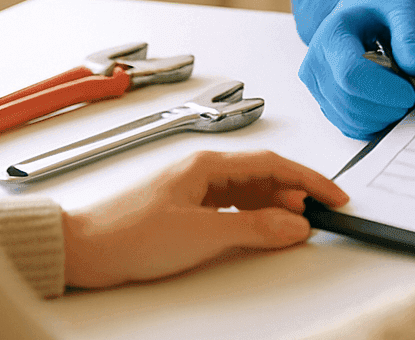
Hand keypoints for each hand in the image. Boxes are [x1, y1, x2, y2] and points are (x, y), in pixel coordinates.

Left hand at [61, 150, 346, 288]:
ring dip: (276, 206)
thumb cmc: (126, 234)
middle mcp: (203, 170)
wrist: (81, 250)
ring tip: (296, 225)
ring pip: (249, 191)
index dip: (309, 181)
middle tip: (322, 214)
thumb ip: (254, 228)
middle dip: (297, 194)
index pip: (274, 165)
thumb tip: (295, 224)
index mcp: (207, 164)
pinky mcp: (185, 208)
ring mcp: (193, 188)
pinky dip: (254, 216)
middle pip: (264, 175)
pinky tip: (261, 229)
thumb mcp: (201, 235)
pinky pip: (232, 205)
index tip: (333, 197)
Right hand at [298, 0, 414, 137]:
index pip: (351, 74)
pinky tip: (388, 104)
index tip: (411, 92)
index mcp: (332, 35)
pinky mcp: (325, 104)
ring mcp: (316, 87)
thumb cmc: (379, 11)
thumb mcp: (402, 9)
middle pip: (350, 102)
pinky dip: (375, 123)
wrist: (361, 15)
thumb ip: (411, 36)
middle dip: (388, 106)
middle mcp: (315, 64)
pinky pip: (350, 127)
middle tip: (413, 94)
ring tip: (400, 94)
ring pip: (350, 119)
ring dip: (384, 117)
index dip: (383, 90)